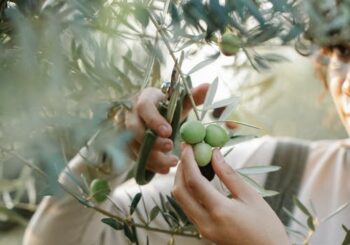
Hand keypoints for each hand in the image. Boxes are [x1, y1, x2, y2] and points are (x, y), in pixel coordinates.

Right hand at [124, 84, 208, 173]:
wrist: (155, 115)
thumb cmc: (168, 107)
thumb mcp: (180, 101)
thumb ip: (193, 95)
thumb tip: (208, 86)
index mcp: (144, 99)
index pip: (144, 107)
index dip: (154, 120)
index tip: (169, 131)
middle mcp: (132, 114)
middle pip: (134, 129)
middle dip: (152, 141)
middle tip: (170, 147)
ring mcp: (128, 131)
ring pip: (134, 146)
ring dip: (152, 157)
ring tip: (172, 162)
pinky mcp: (130, 146)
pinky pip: (136, 158)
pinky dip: (150, 165)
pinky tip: (164, 169)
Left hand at [172, 144, 289, 244]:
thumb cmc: (266, 226)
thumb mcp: (250, 196)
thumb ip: (229, 174)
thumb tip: (214, 153)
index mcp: (219, 211)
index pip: (194, 182)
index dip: (188, 161)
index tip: (188, 145)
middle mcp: (205, 222)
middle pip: (180, 192)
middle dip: (181, 169)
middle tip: (187, 152)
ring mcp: (202, 229)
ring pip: (181, 200)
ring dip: (182, 179)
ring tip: (192, 162)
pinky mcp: (203, 231)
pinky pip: (188, 207)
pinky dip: (188, 191)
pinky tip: (197, 179)